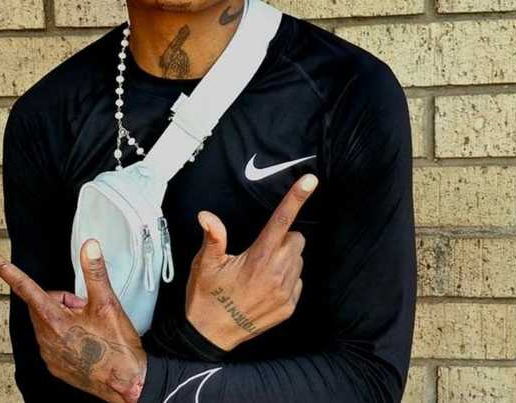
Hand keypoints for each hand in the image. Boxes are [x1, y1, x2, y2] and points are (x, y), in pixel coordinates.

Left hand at [0, 239, 147, 402]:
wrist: (127, 384)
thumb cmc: (118, 348)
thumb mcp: (108, 304)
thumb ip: (95, 272)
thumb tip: (89, 248)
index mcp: (55, 320)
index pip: (25, 287)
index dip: (4, 270)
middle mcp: (46, 338)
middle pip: (43, 303)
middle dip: (63, 301)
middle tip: (87, 309)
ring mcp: (48, 354)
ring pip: (48, 322)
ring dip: (64, 318)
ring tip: (90, 328)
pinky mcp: (54, 366)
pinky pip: (52, 341)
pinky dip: (66, 336)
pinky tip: (86, 342)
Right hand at [184, 173, 317, 350]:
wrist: (211, 335)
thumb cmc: (206, 296)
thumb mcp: (204, 265)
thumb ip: (212, 238)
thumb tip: (206, 215)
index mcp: (258, 258)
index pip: (281, 221)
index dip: (296, 198)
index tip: (311, 180)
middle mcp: (277, 274)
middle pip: (296, 239)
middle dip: (283, 238)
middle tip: (260, 250)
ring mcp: (286, 293)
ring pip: (298, 260)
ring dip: (285, 258)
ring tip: (260, 271)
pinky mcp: (289, 307)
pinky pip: (298, 281)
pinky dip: (286, 279)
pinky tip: (265, 286)